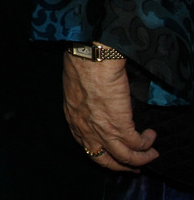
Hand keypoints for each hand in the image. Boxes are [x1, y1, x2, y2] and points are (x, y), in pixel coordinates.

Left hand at [62, 52, 158, 171]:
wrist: (89, 59)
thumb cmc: (82, 66)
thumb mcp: (77, 92)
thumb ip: (86, 106)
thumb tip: (99, 109)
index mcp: (73, 120)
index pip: (88, 147)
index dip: (104, 155)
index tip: (115, 156)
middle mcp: (85, 130)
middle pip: (105, 160)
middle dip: (122, 166)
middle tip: (135, 166)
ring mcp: (102, 130)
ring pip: (124, 157)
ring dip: (140, 159)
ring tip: (151, 153)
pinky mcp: (119, 126)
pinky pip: (137, 144)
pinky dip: (146, 143)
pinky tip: (150, 135)